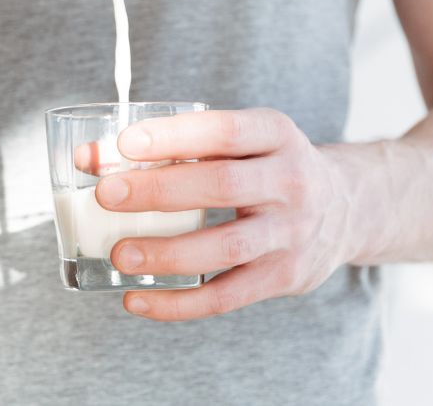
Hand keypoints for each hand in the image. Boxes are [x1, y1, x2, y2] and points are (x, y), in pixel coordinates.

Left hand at [95, 107, 358, 320]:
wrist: (345, 208)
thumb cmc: (264, 167)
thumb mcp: (240, 141)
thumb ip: (174, 145)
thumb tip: (87, 158)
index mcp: (277, 134)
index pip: (225, 130)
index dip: (175, 136)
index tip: (125, 143)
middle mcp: (292, 181)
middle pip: (223, 185)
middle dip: (160, 190)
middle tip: (107, 195)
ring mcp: (293, 233)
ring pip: (227, 247)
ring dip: (168, 252)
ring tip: (120, 253)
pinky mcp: (286, 277)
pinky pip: (227, 296)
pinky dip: (179, 303)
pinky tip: (137, 299)